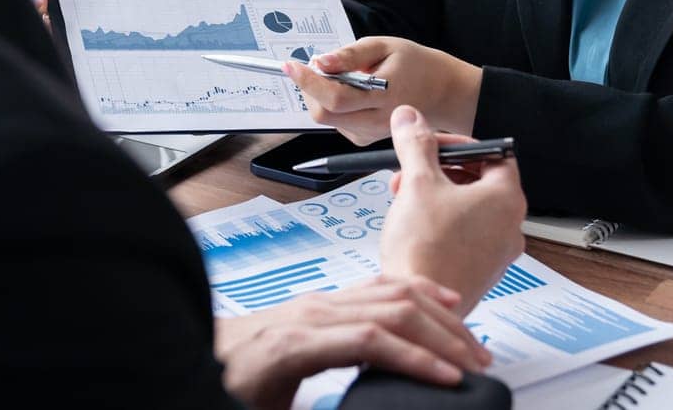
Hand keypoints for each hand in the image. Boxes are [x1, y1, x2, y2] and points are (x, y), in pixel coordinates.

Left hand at [215, 276, 490, 409]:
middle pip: (390, 309)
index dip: (416, 359)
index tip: (452, 379)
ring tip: (472, 343)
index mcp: (294, 344)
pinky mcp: (323, 302)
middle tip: (477, 365)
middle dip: (441, 336)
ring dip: (437, 315)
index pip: (370, 340)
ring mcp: (318, 302)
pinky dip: (417, 292)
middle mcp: (310, 313)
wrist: (195, 357)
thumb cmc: (225, 387)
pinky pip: (378, 286)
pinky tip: (442, 302)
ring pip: (390, 292)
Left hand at [283, 36, 481, 143]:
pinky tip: (351, 91)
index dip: (308, 82)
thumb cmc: (417, 65)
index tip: (291, 65)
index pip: (334, 98)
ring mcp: (370, 134)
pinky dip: (333, 104)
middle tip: (315, 66)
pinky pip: (337, 122)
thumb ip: (350, 55)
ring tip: (342, 76)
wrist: (443, 92)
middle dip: (310, 90)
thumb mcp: (385, 47)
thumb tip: (320, 61)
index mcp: (383, 97)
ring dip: (321, 95)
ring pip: (327, 119)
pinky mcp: (365, 138)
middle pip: (324, 114)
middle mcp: (376, 122)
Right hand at [379, 106, 526, 311]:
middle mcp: (510, 225)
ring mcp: (498, 251)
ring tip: (405, 198)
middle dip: (440, 170)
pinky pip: (465, 234)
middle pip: (480, 180)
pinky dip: (441, 221)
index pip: (494, 153)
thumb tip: (410, 118)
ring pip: (469, 208)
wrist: (423, 304)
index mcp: (506, 198)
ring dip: (436, 195)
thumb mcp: (416, 183)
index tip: (431, 144)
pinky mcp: (481, 270)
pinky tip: (413, 226)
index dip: (458, 143)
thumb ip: (415, 144)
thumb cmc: (427, 250)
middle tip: (411, 170)